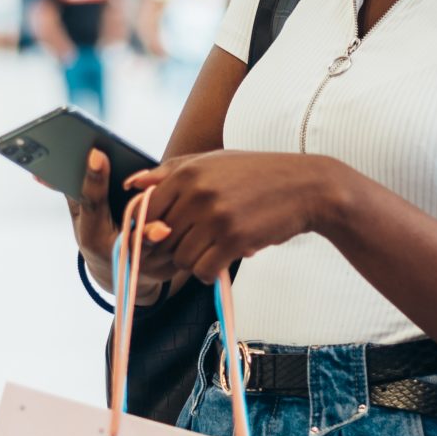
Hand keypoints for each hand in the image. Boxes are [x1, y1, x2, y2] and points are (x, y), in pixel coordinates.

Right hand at [60, 149, 179, 301]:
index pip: (91, 204)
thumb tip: (39, 171)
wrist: (122, 275)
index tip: (97, 154)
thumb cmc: (101, 235)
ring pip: (160, 247)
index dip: (94, 180)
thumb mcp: (83, 219)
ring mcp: (144, 266)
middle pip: (129, 238)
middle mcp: (117, 254)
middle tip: (149, 211)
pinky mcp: (168, 269)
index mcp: (93, 237)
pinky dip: (186, 235)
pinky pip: (180, 250)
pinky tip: (194, 215)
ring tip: (173, 221)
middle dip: (140, 229)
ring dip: (168, 231)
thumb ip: (71, 194)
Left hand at [125, 151, 340, 283]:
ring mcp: (216, 217)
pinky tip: (222, 260)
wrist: (305, 187)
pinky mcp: (234, 239)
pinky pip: (203, 271)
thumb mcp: (212, 162)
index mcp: (186, 172)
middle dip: (175, 246)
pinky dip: (210, 272)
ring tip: (213, 248)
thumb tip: (131, 184)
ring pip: (181, 258)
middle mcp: (197, 193)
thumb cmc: (255, 174)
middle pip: (162, 239)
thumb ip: (169, 172)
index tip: (167, 233)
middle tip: (197, 242)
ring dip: (194, 261)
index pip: (147, 211)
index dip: (152, 228)